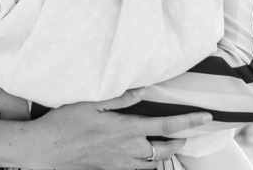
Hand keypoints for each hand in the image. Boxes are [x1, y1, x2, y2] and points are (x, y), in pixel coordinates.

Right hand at [10, 89, 210, 169]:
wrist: (45, 150)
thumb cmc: (65, 122)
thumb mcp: (91, 102)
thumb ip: (121, 98)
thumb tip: (145, 90)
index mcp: (126, 129)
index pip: (166, 126)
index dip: (189, 122)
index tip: (206, 117)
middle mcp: (128, 150)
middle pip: (164, 151)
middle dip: (178, 142)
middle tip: (183, 134)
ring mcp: (119, 163)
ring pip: (151, 164)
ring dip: (161, 155)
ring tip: (163, 144)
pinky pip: (134, 169)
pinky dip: (142, 163)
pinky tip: (136, 153)